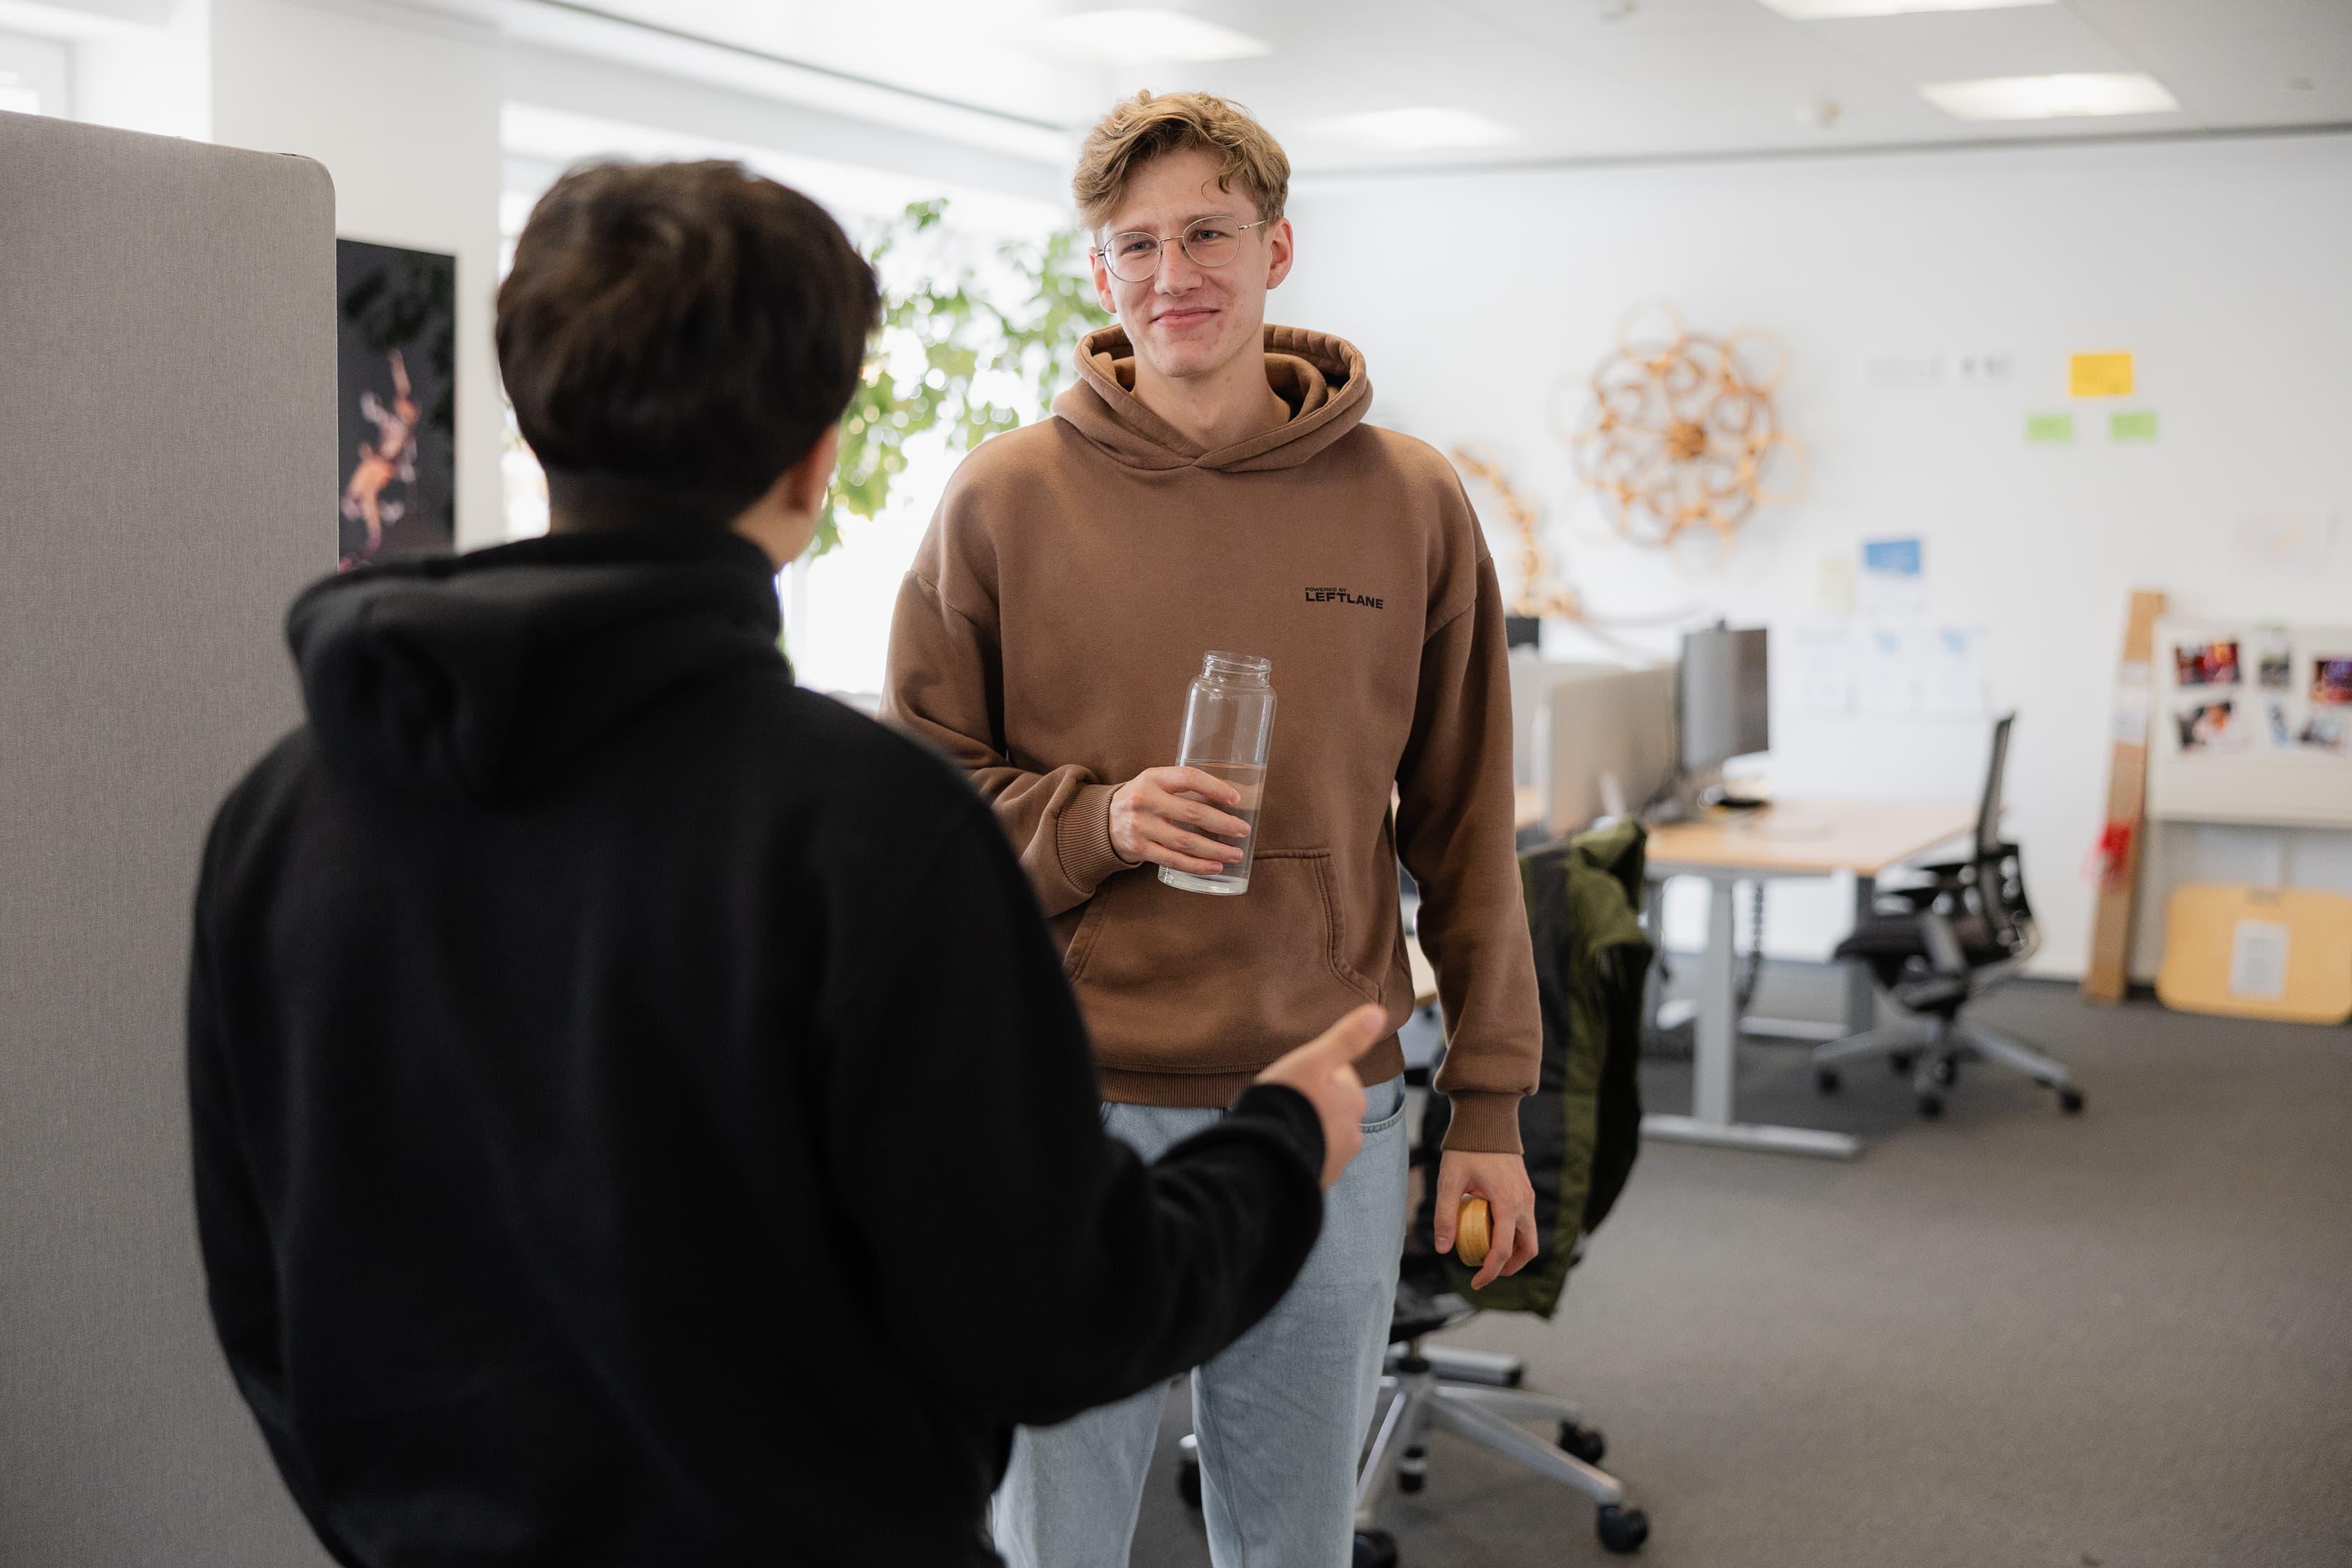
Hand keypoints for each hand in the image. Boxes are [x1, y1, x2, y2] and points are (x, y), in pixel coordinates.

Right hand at [1109, 767, 1251, 876]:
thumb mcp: (1155, 783)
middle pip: (1192, 813)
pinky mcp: (1139, 849)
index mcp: (1152, 778)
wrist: (1103, 820)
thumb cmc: (1142, 799)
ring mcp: (1141, 826)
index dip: (1215, 788)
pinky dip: (1197, 865)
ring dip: (1215, 849)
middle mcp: (1145, 800)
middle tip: (1243, 830)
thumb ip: (1183, 788)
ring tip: (1236, 853)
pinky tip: (1215, 866)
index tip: (1236, 799)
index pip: (1189, 778)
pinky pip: (1173, 860)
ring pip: (1185, 841)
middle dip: (1223, 823)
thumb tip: (1228, 802)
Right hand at [1255, 1005, 1387, 1189]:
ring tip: (1279, 1125)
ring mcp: (1337, 1160)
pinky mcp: (1319, 1180)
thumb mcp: (1314, 1061)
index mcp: (1354, 1100)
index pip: (1340, 1075)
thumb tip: (1380, 1012)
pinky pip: (1311, 1158)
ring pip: (1323, 1134)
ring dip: (1307, 1128)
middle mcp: (1354, 1132)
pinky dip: (1299, 1151)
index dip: (1315, 1071)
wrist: (1265, 1158)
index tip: (1295, 1076)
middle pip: (1333, 1107)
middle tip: (1285, 1101)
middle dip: (1314, 1103)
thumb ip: (1346, 1038)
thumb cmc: (1288, 1103)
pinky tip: (1278, 1147)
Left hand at [1433, 1149, 1537, 1289]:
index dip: (1490, 1272)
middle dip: (1509, 1267)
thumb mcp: (1450, 1181)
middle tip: (1486, 1273)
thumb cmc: (1467, 1148)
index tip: (1476, 1283)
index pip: (1504, 1250)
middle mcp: (1524, 1203)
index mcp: (1508, 1203)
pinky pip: (1525, 1221)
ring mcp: (1528, 1196)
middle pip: (1528, 1249)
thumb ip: (1446, 1215)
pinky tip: (1491, 1231)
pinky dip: (1513, 1235)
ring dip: (1513, 1252)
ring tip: (1489, 1256)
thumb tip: (1443, 1249)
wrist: (1487, 1119)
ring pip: (1530, 1236)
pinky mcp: (1525, 1190)